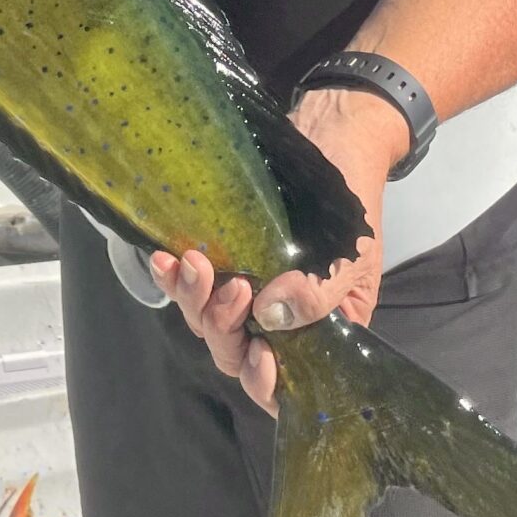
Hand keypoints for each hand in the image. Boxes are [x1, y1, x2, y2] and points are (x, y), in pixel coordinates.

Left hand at [149, 87, 397, 414]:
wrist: (332, 133)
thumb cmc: (353, 197)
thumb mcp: (351, 251)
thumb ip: (319, 292)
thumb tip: (272, 315)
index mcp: (322, 332)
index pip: (290, 381)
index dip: (267, 382)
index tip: (259, 357)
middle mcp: (279, 322)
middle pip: (237, 352)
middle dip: (225, 330)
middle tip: (233, 289)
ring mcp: (248, 290)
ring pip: (208, 321)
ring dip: (195, 301)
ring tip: (193, 265)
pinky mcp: (223, 260)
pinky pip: (193, 284)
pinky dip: (175, 277)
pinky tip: (164, 259)